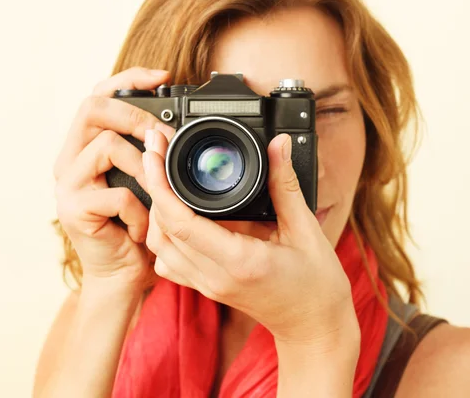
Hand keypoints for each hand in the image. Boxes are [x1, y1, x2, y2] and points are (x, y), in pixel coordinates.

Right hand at [54, 67, 175, 287]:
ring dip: (144, 170)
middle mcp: (71, 159)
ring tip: (155, 198)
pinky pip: (117, 193)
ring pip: (107, 145)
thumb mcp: (149, 185)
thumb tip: (176, 130)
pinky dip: (140, 212)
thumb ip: (152, 156)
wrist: (123, 275)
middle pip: (92, 107)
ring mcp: (68, 183)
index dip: (129, 78)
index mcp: (88, 148)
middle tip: (163, 138)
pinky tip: (142, 229)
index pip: (99, 95)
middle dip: (136, 116)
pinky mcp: (73, 209)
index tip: (163, 76)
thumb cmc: (139, 227)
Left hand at [142, 128, 359, 345]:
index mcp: (239, 261)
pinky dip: (165, 235)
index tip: (156, 151)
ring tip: (163, 177)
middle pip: (161, 230)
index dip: (160, 183)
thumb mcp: (306, 230)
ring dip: (156, 211)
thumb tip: (279, 145)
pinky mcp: (208, 287)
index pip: (180, 221)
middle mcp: (215, 276)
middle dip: (153, 186)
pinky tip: (176, 215)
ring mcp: (208, 285)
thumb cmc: (316, 284)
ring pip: (160, 247)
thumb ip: (286, 184)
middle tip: (158, 152)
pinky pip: (171, 262)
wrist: (314, 325)